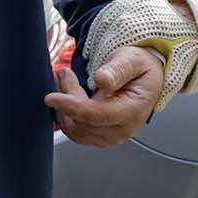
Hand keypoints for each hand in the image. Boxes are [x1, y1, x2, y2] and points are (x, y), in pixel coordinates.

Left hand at [44, 45, 165, 147]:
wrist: (145, 79)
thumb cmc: (140, 69)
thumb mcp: (132, 60)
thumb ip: (118, 69)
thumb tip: (103, 79)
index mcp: (133, 111)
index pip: (96, 115)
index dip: (71, 107)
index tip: (51, 97)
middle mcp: (123, 130)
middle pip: (81, 122)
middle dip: (67, 98)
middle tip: (64, 74)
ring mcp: (111, 137)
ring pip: (75, 129)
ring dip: (64, 107)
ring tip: (66, 81)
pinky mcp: (100, 138)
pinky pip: (75, 132)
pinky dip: (67, 114)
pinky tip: (68, 97)